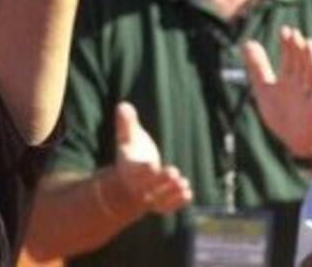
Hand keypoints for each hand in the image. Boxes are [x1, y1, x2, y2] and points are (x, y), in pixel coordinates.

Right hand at [114, 102, 192, 216]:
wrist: (127, 182)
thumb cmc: (130, 154)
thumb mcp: (126, 138)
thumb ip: (126, 123)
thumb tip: (124, 105)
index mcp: (128, 168)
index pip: (135, 171)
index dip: (143, 169)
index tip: (152, 165)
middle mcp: (137, 185)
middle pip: (148, 187)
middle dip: (161, 181)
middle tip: (174, 172)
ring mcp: (148, 197)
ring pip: (159, 200)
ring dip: (172, 193)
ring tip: (183, 183)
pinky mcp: (159, 204)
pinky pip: (167, 207)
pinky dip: (177, 202)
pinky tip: (188, 192)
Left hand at [243, 26, 311, 157]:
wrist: (291, 142)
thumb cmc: (281, 114)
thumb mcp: (263, 87)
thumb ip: (257, 67)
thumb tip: (247, 42)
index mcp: (288, 80)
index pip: (289, 59)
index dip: (287, 45)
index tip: (285, 29)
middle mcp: (300, 86)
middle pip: (300, 64)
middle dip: (297, 48)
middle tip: (293, 31)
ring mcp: (308, 97)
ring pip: (311, 75)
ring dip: (310, 59)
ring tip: (307, 42)